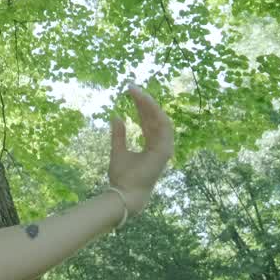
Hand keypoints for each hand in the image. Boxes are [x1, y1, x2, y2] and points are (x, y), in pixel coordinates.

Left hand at [109, 83, 175, 215]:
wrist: (125, 192)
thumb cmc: (122, 176)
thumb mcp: (117, 150)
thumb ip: (118, 135)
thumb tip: (116, 116)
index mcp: (151, 145)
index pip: (148, 121)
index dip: (140, 106)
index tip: (130, 92)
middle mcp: (160, 145)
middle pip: (154, 117)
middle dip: (144, 101)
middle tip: (131, 87)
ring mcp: (164, 148)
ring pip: (160, 119)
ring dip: (149, 104)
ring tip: (136, 92)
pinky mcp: (164, 151)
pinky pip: (163, 127)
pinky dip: (155, 114)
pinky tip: (145, 102)